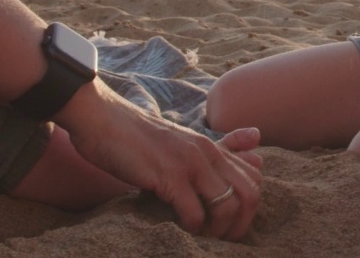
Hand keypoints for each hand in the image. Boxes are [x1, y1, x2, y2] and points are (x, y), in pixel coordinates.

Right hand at [57, 83, 263, 239]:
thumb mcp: (183, 141)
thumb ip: (219, 146)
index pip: (255, 178)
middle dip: (240, 224)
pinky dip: (192, 227)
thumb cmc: (140, 137)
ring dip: (218, 230)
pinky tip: (180, 229)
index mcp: (213, 147)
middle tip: (220, 238)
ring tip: (202, 236)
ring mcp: (190, 163)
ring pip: (228, 204)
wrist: (103, 120)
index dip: (248, 208)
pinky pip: (194, 211)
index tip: (229, 224)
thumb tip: (256, 141)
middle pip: (250, 193)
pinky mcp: (168, 175)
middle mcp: (208, 153)